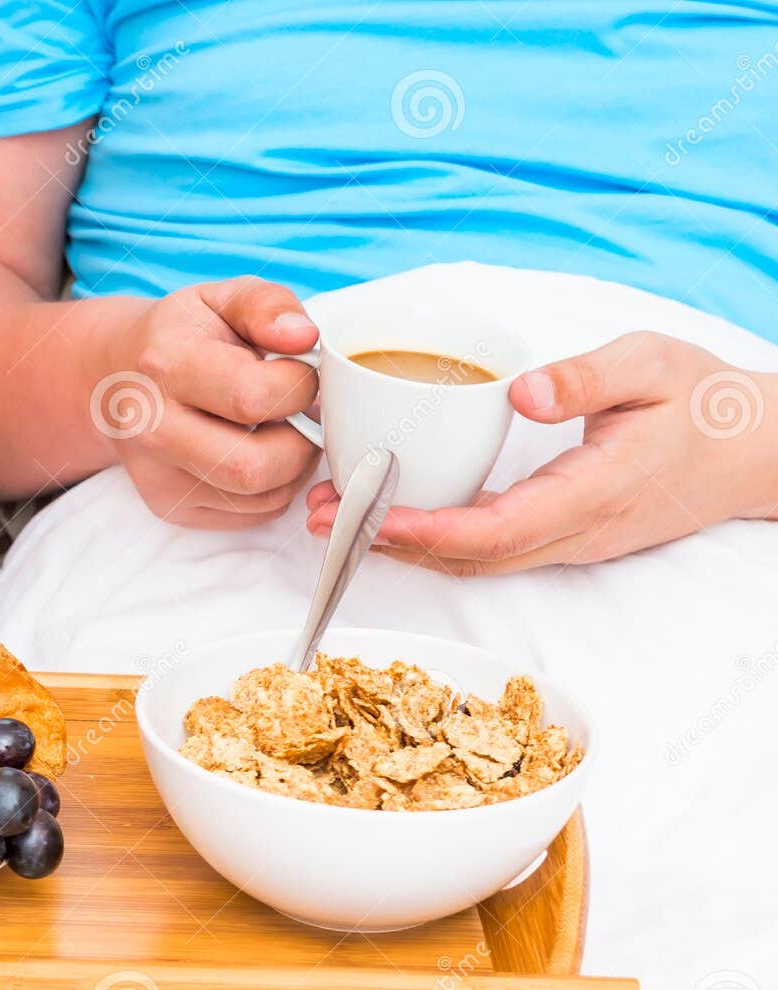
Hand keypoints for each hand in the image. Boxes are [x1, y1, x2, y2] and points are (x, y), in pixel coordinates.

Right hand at [110, 276, 321, 528]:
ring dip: (293, 468)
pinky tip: (259, 452)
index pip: (254, 397)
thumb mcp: (222, 298)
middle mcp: (151, 428)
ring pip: (259, 497)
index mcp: (165, 365)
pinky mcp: (169, 507)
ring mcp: (156, 476)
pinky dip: (273, 489)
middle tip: (303, 414)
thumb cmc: (183, 336)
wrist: (118, 375)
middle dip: (302, 442)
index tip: (300, 373)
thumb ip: (267, 305)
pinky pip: (251, 515)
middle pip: (254, 466)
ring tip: (283, 430)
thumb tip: (304, 337)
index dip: (300, 387)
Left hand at [306, 332, 777, 573]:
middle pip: (468, 558)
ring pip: (472, 561)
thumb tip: (523, 392)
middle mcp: (573, 533)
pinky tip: (388, 511)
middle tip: (319, 516)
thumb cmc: (702, 402)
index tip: (370, 516)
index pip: (497, 530)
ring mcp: (565, 542)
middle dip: (389, 545)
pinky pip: (486, 549)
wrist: (753, 451)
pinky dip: (430, 538)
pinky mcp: (558, 536)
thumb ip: (589, 377)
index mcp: (594, 494)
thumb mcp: (654, 366)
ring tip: (333, 516)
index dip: (428, 532)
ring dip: (401, 546)